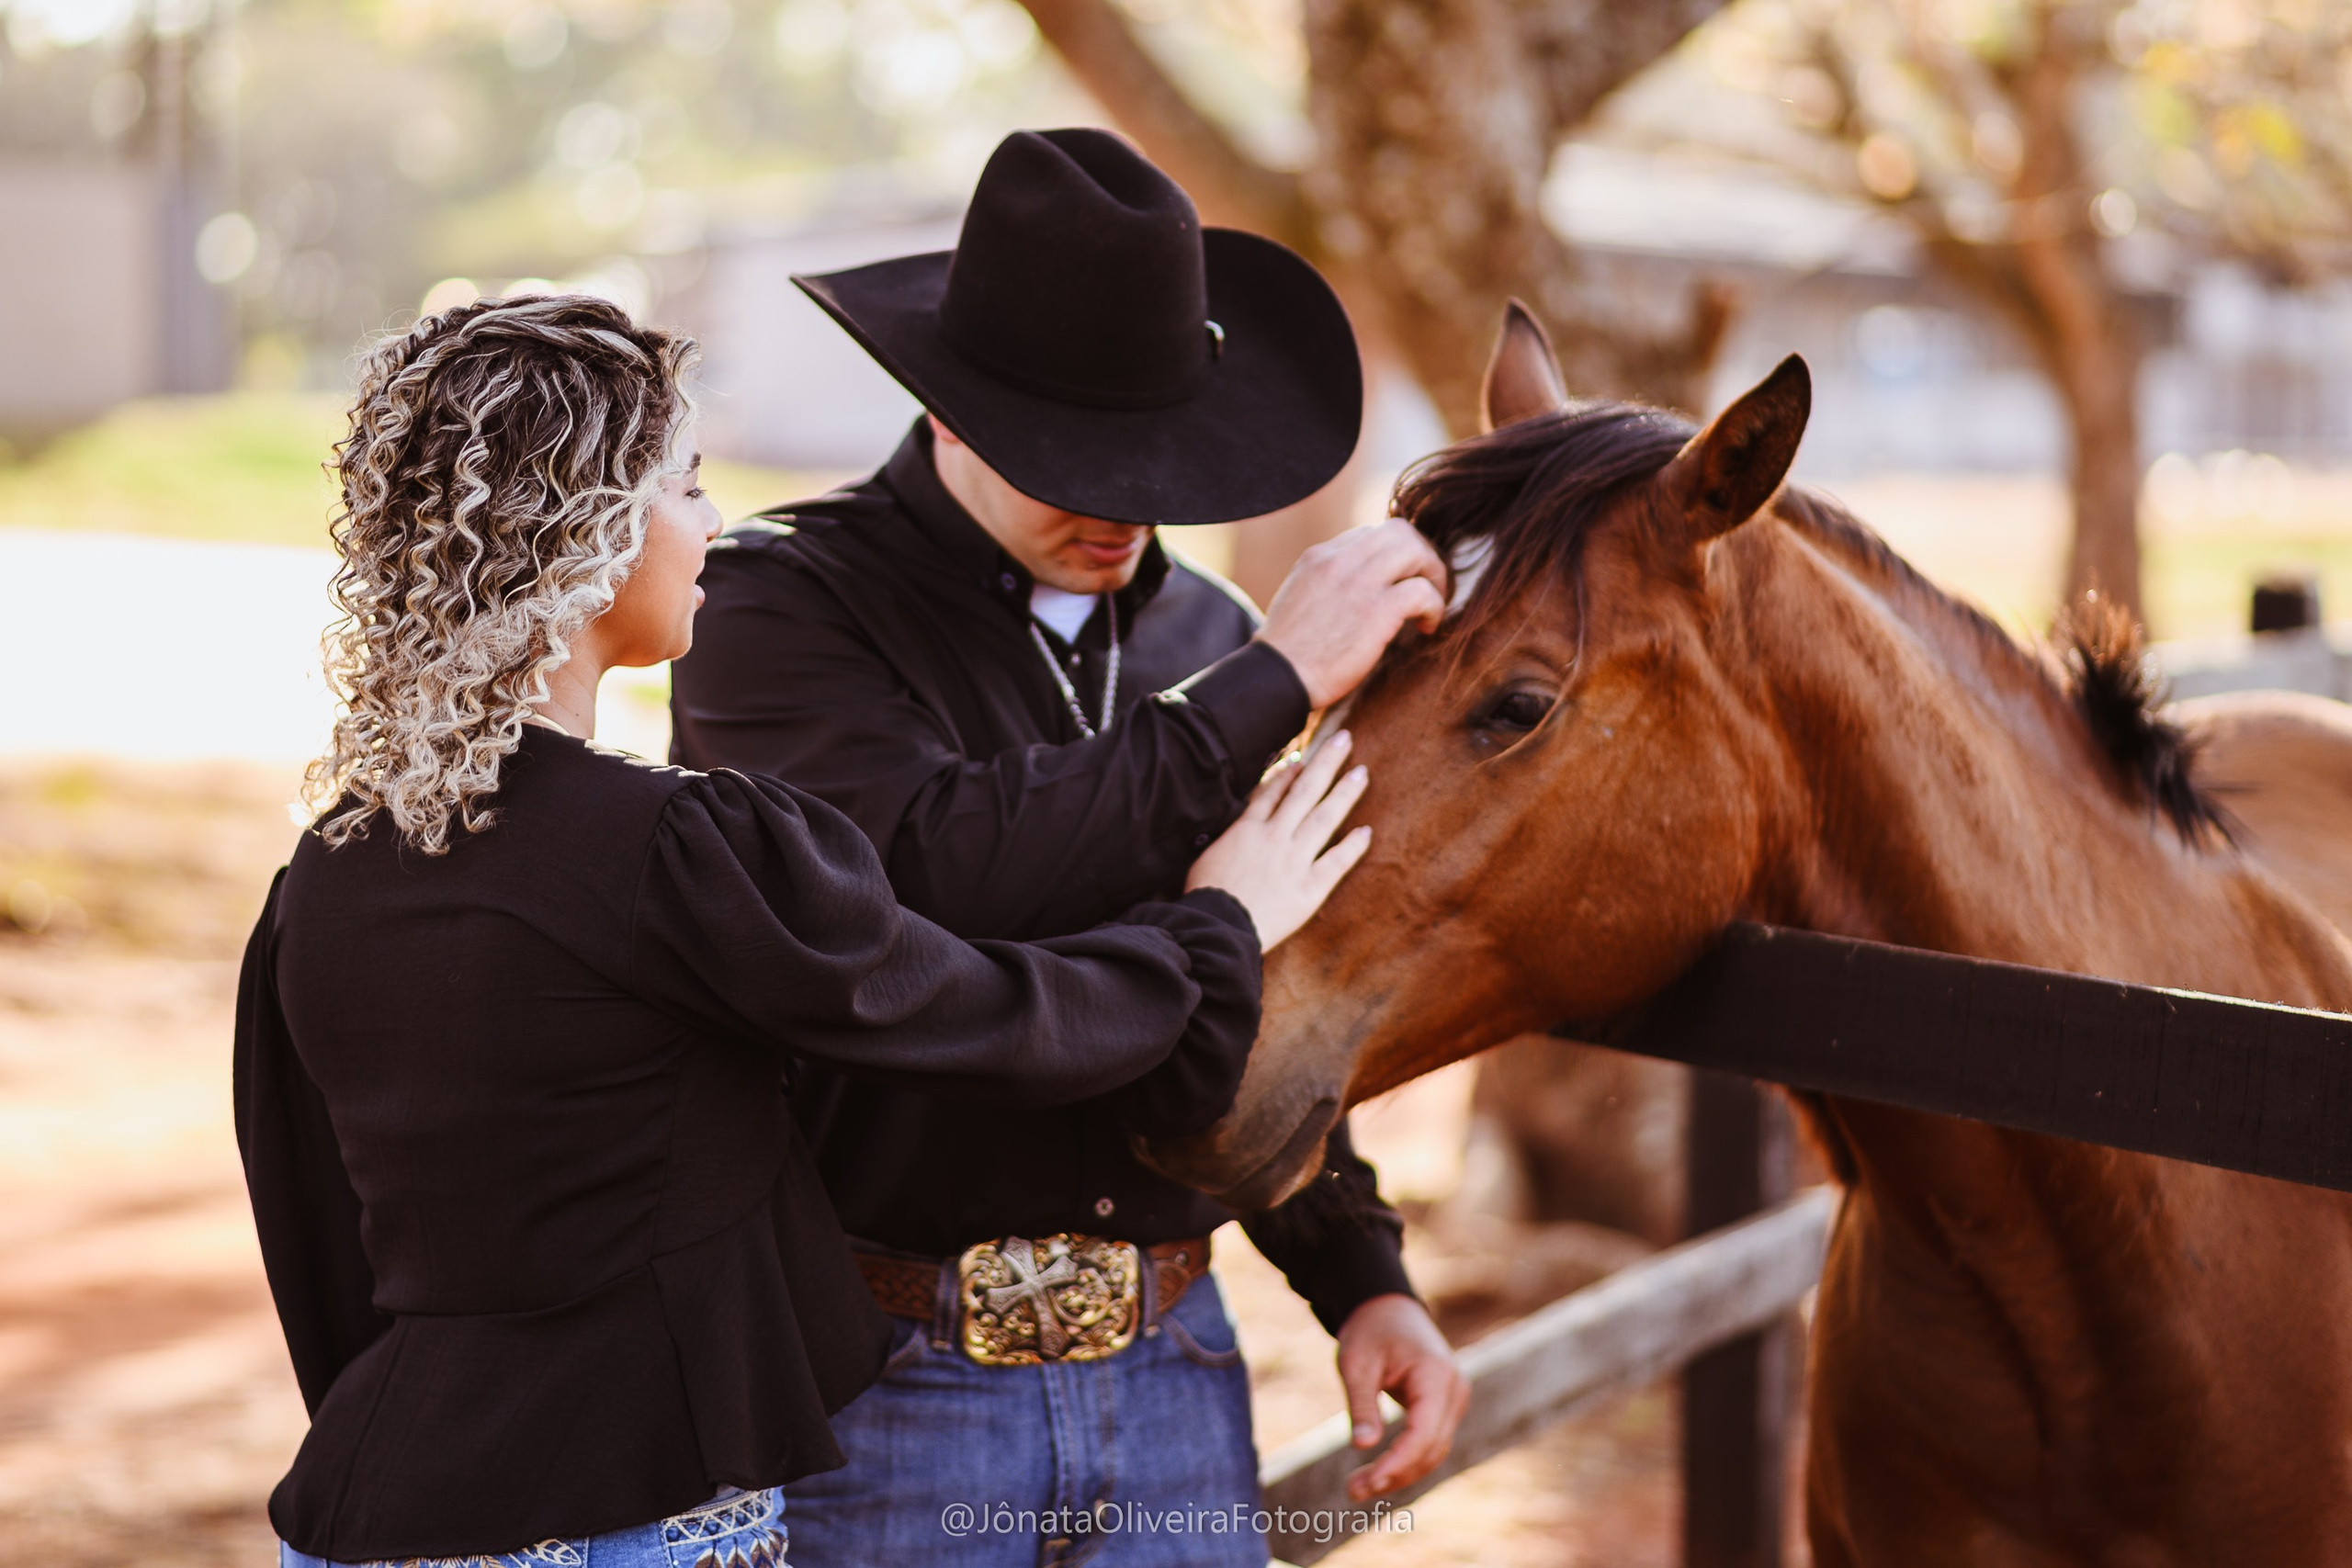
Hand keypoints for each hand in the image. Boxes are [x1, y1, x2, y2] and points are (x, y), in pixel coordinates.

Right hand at [1185, 729, 1369, 949]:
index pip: (1272, 791)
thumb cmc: (1203, 897)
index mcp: (1246, 829)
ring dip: (1345, 793)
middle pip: (1305, 791)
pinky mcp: (1309, 889)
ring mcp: (1295, 861)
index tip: (1304, 757)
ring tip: (1362, 773)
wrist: (1216, 928)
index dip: (1290, 771)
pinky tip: (1366, 831)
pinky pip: (1336, 862)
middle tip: (1345, 738)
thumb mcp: (1205, 855)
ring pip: (1325, 818)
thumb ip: (1226, 836)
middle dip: (1326, 762)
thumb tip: (1237, 825)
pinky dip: (1352, 846)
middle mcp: (1275, 837)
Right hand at [1256, 520, 1449, 707]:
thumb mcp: (1300, 598)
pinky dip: (1435, 607)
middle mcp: (1339, 560)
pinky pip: (1422, 591)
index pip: (1369, 534)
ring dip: (1433, 575)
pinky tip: (1427, 627)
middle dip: (1422, 556)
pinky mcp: (1376, 611)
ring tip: (1431, 605)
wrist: (1277, 678)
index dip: (1393, 556)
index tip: (1400, 581)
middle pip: (1399, 531)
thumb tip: (1358, 589)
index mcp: (1320, 556)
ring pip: (1415, 550)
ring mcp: (1359, 583)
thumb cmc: (1287, 652)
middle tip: (1428, 586)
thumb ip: (1328, 583)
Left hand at [1335, 1293, 1468, 1501]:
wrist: (1388, 1308)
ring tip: (1359, 1487)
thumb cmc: (1370, 1331)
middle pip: (1431, 1448)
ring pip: (1434, 1451)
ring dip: (1401, 1473)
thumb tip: (1362, 1446)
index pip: (1423, 1433)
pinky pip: (1431, 1442)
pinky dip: (1407, 1460)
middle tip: (1353, 1491)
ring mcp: (1454, 1399)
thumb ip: (1362, 1405)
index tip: (1367, 1482)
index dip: (1397, 1463)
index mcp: (1435, 1375)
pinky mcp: (1446, 1407)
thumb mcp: (1356, 1363)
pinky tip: (1379, 1473)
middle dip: (1395, 1474)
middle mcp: (1454, 1389)